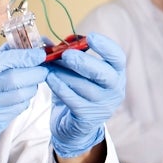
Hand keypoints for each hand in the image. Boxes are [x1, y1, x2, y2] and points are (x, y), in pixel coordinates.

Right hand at [0, 46, 47, 162]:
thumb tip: (17, 47)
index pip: (0, 62)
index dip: (24, 56)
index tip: (38, 53)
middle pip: (15, 80)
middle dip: (35, 72)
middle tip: (41, 68)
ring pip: (20, 98)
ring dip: (31, 87)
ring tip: (30, 82)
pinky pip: (15, 112)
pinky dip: (22, 102)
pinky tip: (18, 97)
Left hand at [44, 32, 125, 156]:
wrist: (74, 125)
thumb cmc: (77, 91)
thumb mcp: (75, 72)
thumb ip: (65, 54)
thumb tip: (44, 40)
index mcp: (115, 73)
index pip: (118, 58)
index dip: (106, 46)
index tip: (90, 37)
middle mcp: (114, 90)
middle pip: (104, 74)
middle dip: (84, 62)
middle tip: (66, 55)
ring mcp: (102, 106)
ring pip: (85, 87)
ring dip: (65, 74)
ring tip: (50, 66)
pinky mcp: (88, 118)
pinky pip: (73, 101)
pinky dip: (60, 88)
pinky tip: (50, 79)